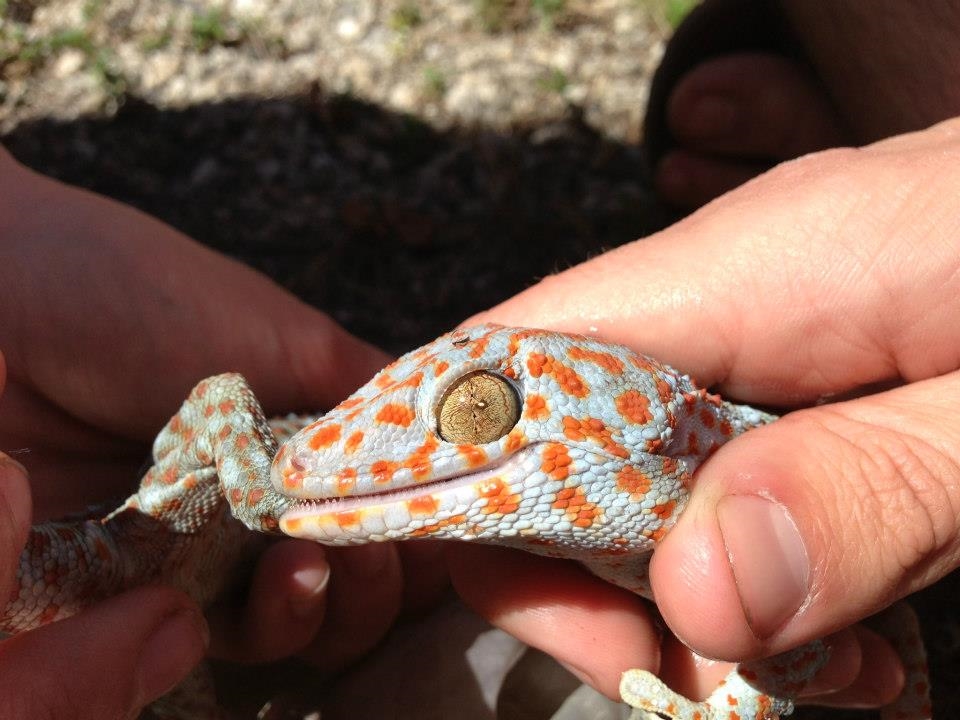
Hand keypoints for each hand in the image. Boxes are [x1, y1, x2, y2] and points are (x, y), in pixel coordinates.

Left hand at [0, 146, 432, 713]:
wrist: (1, 303)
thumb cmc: (146, 297)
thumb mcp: (287, 335)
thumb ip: (373, 397)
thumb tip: (469, 431)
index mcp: (302, 445)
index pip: (392, 513)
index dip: (424, 528)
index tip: (431, 516)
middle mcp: (262, 506)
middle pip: (362, 584)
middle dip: (385, 579)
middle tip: (370, 542)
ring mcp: (204, 555)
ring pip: (305, 624)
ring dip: (336, 608)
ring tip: (313, 562)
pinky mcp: (136, 595)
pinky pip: (227, 640)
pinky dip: (274, 626)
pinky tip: (280, 580)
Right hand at [449, 118, 959, 706]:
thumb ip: (876, 490)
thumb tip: (702, 595)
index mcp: (750, 264)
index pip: (512, 360)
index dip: (473, 483)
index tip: (582, 633)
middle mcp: (729, 288)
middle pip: (555, 431)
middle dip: (599, 578)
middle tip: (708, 685)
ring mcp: (769, 330)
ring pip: (638, 474)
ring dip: (699, 600)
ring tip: (833, 671)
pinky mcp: (814, 376)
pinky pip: (722, 480)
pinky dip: (760, 580)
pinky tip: (856, 638)